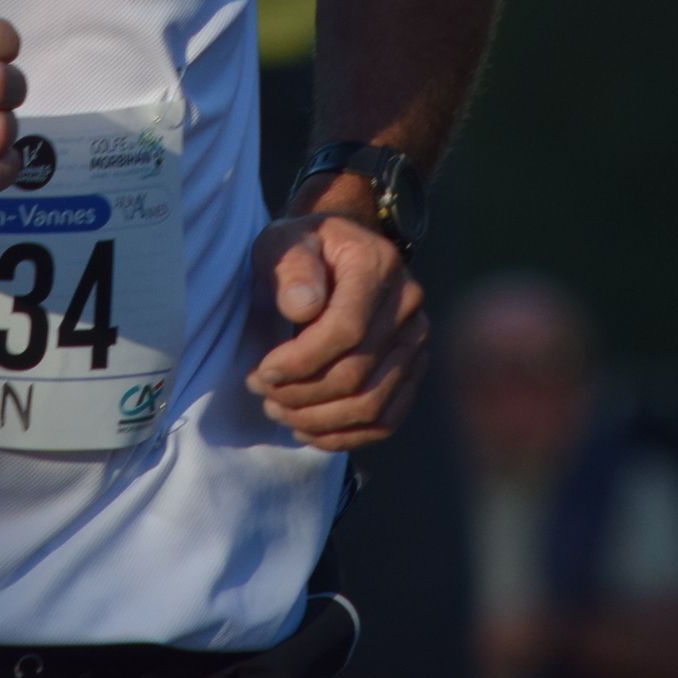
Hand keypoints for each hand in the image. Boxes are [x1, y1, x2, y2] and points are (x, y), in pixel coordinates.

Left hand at [245, 210, 426, 451]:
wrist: (336, 252)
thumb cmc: (303, 248)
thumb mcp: (285, 241)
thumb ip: (291, 267)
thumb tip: (302, 308)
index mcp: (379, 265)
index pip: (347, 330)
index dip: (300, 361)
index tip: (261, 371)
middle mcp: (408, 304)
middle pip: (358, 373)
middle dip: (301, 394)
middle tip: (262, 393)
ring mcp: (416, 341)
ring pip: (372, 405)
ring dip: (318, 420)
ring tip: (277, 411)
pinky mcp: (413, 370)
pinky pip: (386, 420)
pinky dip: (344, 436)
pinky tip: (306, 430)